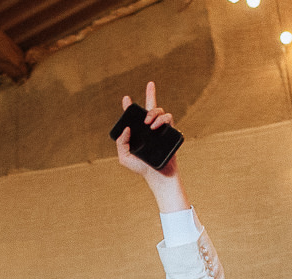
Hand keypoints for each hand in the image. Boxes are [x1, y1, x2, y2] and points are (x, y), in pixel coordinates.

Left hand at [116, 82, 187, 213]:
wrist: (157, 175)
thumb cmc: (141, 168)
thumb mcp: (124, 157)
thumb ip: (121, 143)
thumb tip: (127, 128)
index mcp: (138, 133)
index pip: (133, 117)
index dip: (129, 106)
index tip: (126, 98)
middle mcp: (149, 128)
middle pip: (150, 107)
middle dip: (151, 94)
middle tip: (148, 91)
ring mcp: (160, 129)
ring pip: (159, 111)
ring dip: (153, 112)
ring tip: (148, 122)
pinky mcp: (170, 131)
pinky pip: (168, 118)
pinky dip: (162, 119)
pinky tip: (155, 126)